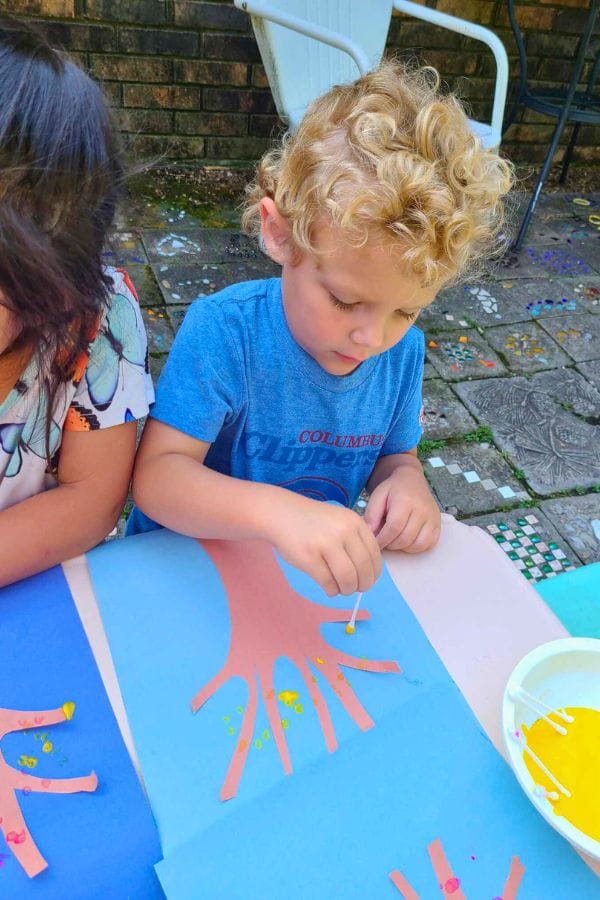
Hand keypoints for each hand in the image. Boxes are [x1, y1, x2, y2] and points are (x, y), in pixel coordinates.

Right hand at [267, 493, 381, 596]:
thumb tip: (369, 573)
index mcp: (355, 522)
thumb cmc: (312, 521)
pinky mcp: (309, 557)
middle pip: (364, 569)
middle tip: (355, 589)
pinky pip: (328, 582)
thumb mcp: (340, 521)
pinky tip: (329, 588)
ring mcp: (326, 544)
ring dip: (347, 590)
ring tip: (341, 589)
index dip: (374, 573)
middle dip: (362, 585)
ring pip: (348, 578)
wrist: (281, 514)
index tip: (369, 580)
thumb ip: (355, 540)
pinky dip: (331, 590)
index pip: (374, 554)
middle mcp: (344, 531)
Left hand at [364, 462, 440, 552]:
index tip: (375, 543)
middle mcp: (422, 510)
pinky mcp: (438, 525)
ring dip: (403, 547)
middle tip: (384, 540)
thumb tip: (370, 534)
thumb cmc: (393, 489)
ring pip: (418, 545)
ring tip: (395, 538)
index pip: (394, 527)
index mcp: (406, 501)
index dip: (382, 539)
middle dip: (391, 544)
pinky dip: (416, 547)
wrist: (411, 480)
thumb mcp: (378, 495)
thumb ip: (371, 514)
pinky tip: (407, 539)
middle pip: (405, 538)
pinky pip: (428, 544)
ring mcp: (432, 518)